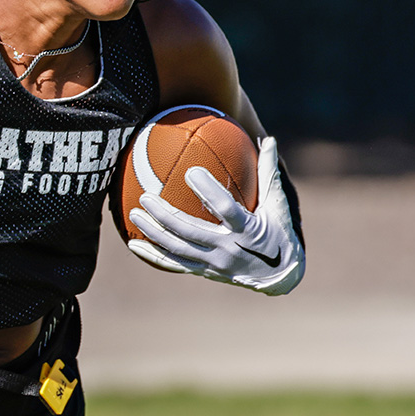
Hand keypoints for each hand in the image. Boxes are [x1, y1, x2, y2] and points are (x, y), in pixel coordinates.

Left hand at [128, 136, 304, 295]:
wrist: (281, 277)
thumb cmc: (279, 232)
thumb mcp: (278, 204)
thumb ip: (268, 172)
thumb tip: (266, 138)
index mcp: (247, 229)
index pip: (225, 209)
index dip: (208, 191)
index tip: (191, 171)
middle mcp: (228, 248)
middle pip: (191, 231)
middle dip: (166, 215)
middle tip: (147, 196)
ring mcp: (215, 263)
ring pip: (178, 249)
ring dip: (153, 233)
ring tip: (134, 214)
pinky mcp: (206, 272)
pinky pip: (175, 264)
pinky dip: (153, 255)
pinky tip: (133, 244)